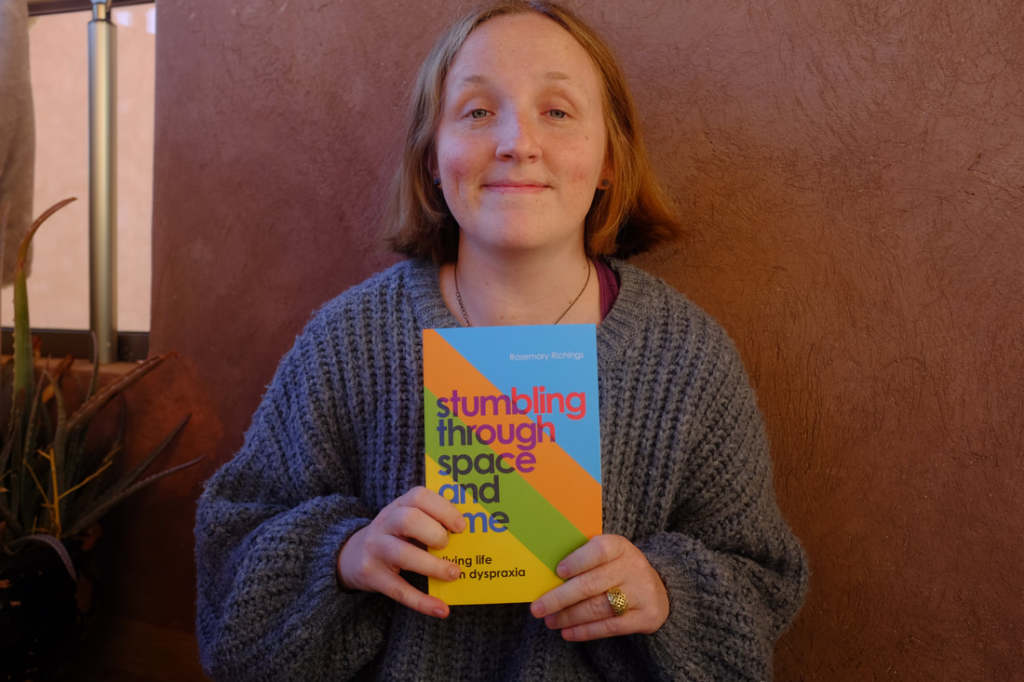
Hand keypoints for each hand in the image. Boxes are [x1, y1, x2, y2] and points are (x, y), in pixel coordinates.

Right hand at [337, 486, 465, 618]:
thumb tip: (469, 535)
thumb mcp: (406, 519)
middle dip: (434, 532)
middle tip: (448, 546)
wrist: (351, 556)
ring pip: (403, 554)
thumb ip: (431, 520)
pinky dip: (422, 601)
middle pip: (408, 520)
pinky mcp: (373, 577)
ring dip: (432, 565)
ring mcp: (376, 549)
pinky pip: (399, 590)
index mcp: (398, 506)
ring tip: (454, 573)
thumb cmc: (393, 536)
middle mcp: (384, 524)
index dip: (443, 509)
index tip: (461, 526)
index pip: (419, 496)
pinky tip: (441, 609)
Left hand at [530, 534, 668, 640]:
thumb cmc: (618, 570)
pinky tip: (567, 633)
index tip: (557, 572)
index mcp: (620, 547)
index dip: (577, 561)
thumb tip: (547, 574)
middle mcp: (633, 567)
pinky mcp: (646, 617)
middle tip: (538, 608)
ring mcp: (641, 593)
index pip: (599, 550)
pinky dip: (586, 631)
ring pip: (598, 607)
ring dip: (569, 616)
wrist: (658, 590)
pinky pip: (610, 627)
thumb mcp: (608, 556)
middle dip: (560, 598)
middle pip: (591, 584)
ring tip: (550, 621)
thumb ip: (584, 559)